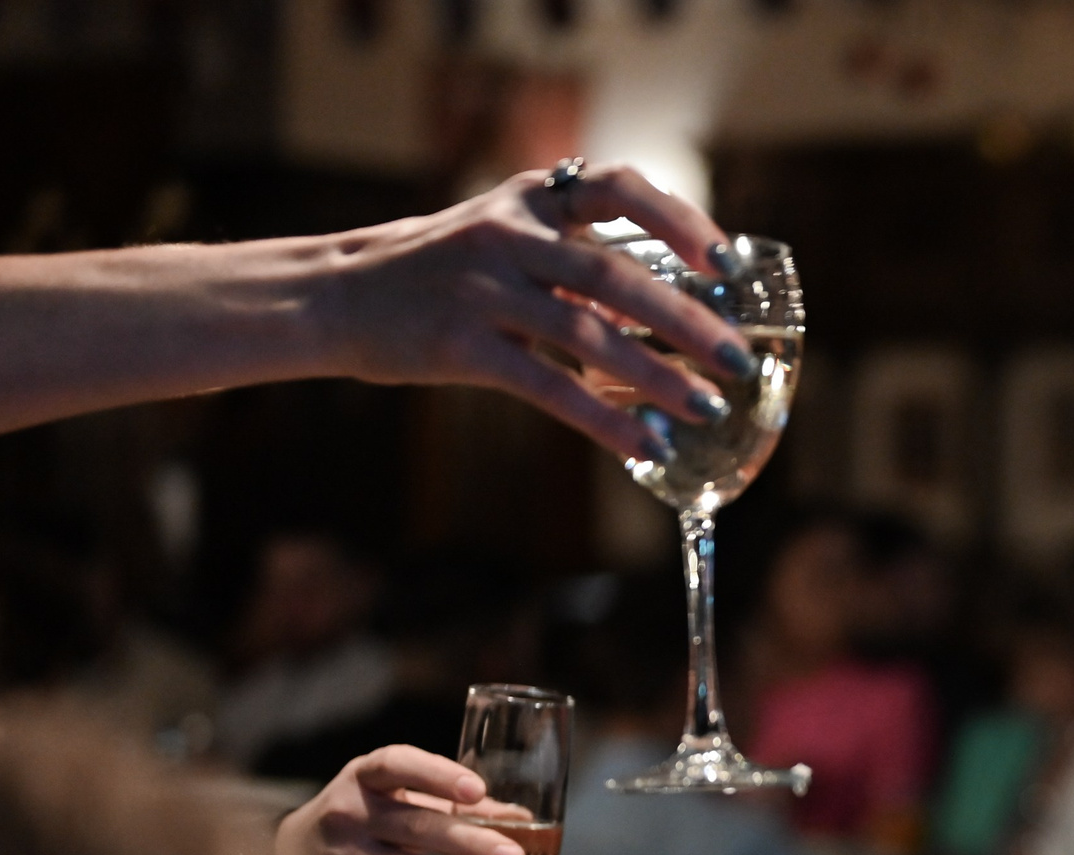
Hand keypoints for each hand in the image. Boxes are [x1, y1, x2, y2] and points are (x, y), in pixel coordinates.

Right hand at [277, 744, 527, 854]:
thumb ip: (452, 803)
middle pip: (416, 827)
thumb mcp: (396, 796)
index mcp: (363, 777)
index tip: (476, 791)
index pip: (397, 765)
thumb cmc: (364, 817)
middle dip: (470, 843)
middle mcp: (348, 813)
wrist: (292, 852)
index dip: (437, 775)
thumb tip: (521, 818)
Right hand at [319, 163, 751, 463]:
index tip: (727, 264)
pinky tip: (644, 445)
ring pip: (589, 334)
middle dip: (687, 320)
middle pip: (616, 275)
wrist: (335, 293)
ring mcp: (482, 289)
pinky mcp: (461, 344)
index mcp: (530, 198)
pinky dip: (604, 419)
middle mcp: (509, 235)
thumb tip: (660, 305)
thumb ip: (572, 256)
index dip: (680, 221)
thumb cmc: (434, 270)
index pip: (619, 189)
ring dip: (657, 376)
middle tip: (738, 360)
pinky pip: (548, 386)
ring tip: (706, 409)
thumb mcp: (499, 234)